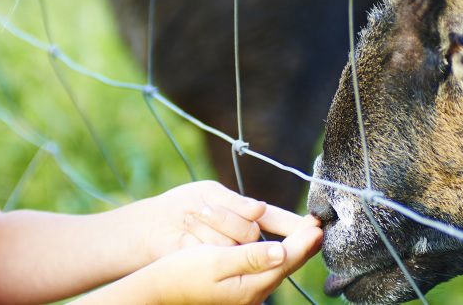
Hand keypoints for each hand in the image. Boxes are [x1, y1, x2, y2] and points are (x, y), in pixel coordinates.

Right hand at [129, 213, 321, 303]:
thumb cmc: (182, 273)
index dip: (304, 241)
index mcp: (250, 285)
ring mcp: (248, 295)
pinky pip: (268, 271)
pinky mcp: (241, 291)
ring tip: (306, 233)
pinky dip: (279, 256)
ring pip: (279, 269)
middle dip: (304, 245)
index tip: (317, 225)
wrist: (160, 291)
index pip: (287, 259)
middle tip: (318, 226)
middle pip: (288, 266)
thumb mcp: (215, 261)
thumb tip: (281, 251)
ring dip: (294, 249)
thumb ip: (250, 257)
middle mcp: (254, 294)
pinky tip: (281, 247)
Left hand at [140, 180, 299, 261]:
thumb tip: (260, 210)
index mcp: (249, 218)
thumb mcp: (208, 194)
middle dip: (229, 219)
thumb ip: (235, 203)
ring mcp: (229, 257)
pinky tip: (186, 226)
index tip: (314, 225)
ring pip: (236, 242)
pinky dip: (199, 233)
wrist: (148, 228)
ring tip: (192, 215)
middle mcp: (244, 242)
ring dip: (212, 222)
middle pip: (254, 234)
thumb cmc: (180, 206)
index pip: (278, 221)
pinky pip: (216, 251)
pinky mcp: (214, 266)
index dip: (296, 225)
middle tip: (204, 210)